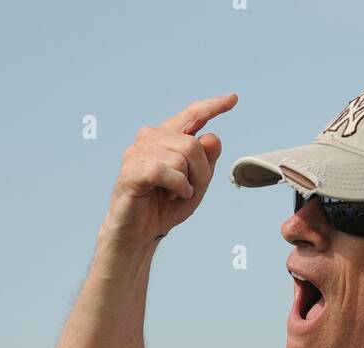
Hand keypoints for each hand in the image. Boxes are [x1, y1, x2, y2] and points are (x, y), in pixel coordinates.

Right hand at [101, 92, 238, 249]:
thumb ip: (207, 162)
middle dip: (200, 173)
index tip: (233, 99)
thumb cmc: (165, 207)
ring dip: (186, 184)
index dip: (212, 107)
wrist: (140, 233)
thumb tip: (212, 137)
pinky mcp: (130, 170)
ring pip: (181, 158)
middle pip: (193, 144)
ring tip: (174, 194)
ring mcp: (138, 152)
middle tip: (188, 190)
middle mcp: (150, 138)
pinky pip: (164, 171)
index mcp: (167, 137)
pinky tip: (172, 196)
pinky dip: (177, 187)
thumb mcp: (196, 186)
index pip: (192, 115)